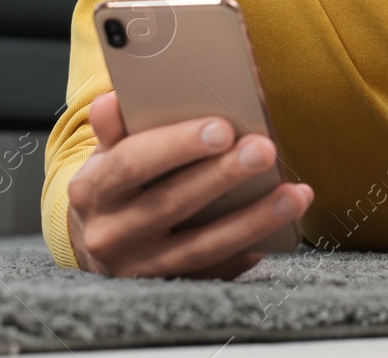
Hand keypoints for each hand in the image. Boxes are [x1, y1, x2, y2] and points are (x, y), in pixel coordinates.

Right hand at [65, 91, 314, 277]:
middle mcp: (111, 234)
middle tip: (265, 150)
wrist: (95, 242)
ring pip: (202, 245)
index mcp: (92, 191)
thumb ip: (114, 127)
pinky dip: (248, 251)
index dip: (177, 145)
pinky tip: (280, 231)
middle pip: (173, 203)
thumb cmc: (112, 185)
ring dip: (253, 219)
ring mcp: (140, 268)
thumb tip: (111, 100)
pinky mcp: (169, 288)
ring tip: (294, 195)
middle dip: (224, 175)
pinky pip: (214, 272)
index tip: (222, 128)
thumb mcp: (104, 154)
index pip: (133, 163)